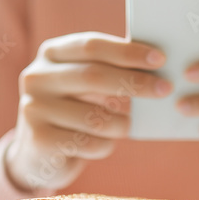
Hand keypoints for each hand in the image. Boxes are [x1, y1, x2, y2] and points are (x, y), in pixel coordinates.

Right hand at [6, 32, 170, 190]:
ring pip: (95, 117)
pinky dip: (106, 146)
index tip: (160, 59)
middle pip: (93, 76)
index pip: (91, 46)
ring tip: (125, 126)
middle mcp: (36, 77)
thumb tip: (157, 64)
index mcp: (50, 54)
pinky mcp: (40, 139)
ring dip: (122, 124)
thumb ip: (110, 69)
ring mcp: (34, 109)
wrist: (39, 153)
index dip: (127, 51)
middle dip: (134, 83)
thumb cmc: (74, 109)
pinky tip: (102, 144)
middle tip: (164, 89)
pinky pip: (89, 143)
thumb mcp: (84, 83)